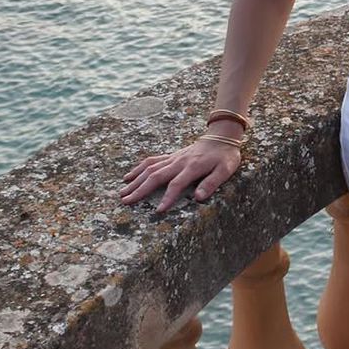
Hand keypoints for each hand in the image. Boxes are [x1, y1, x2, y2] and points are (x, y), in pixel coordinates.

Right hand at [120, 138, 241, 212]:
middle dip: (140, 190)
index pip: (176, 184)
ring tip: (122, 192)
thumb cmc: (225, 156)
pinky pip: (151, 161)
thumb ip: (212, 183)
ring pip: (149, 168)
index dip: (167, 198)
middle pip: (156, 176)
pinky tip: (128, 177)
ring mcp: (173, 158)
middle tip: (126, 201)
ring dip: (135, 180)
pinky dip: (138, 169)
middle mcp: (179, 162)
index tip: (158, 211)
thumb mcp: (225, 170)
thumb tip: (198, 198)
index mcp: (192, 167)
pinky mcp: (170, 156)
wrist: (221, 137)